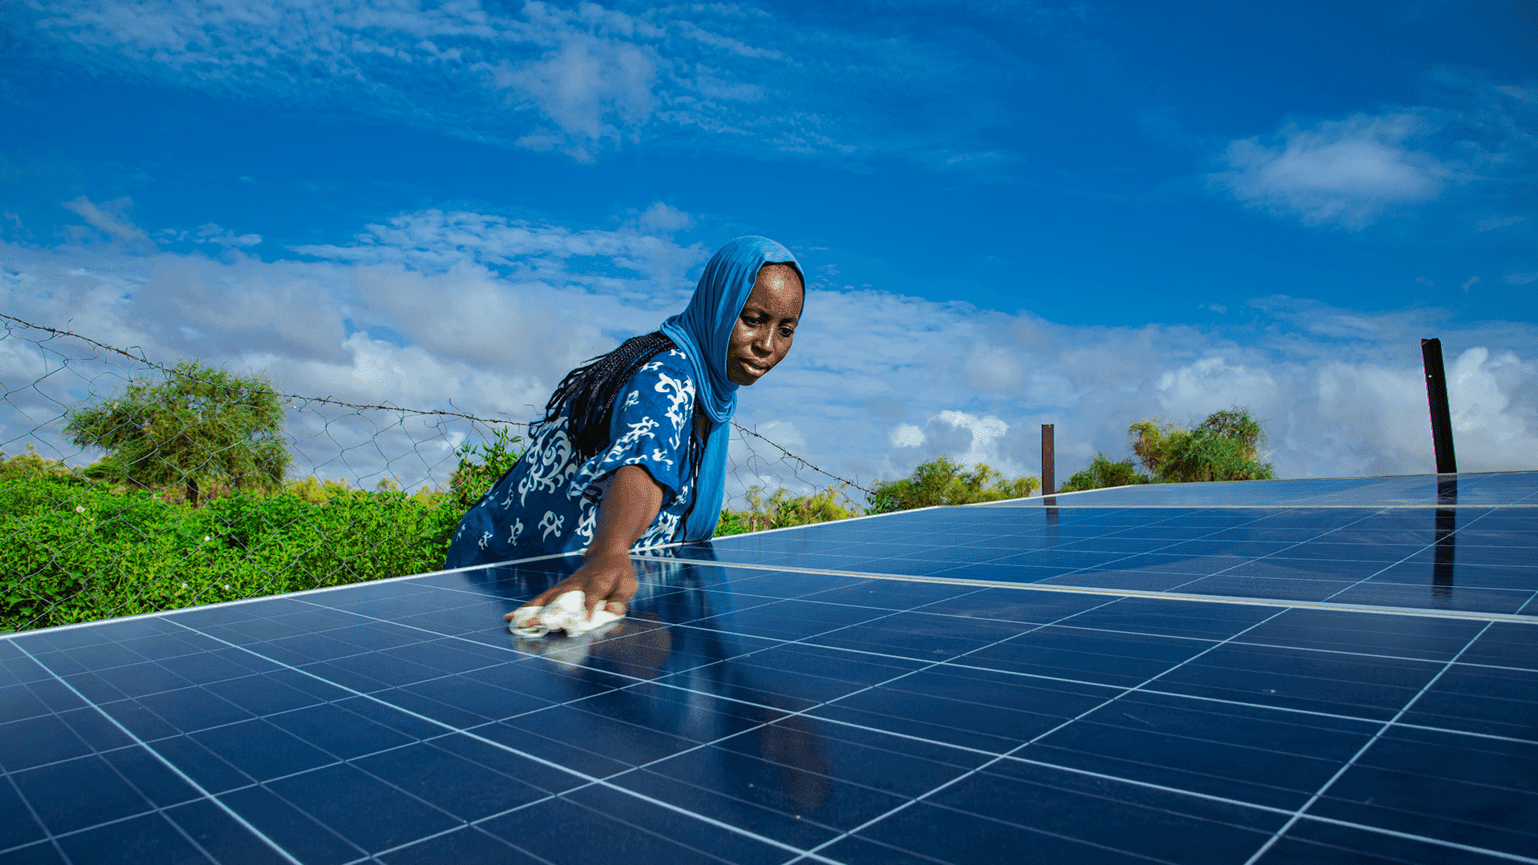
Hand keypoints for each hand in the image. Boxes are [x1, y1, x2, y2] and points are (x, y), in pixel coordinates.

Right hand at [504, 549, 636, 626]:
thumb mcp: (627, 583)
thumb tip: (614, 611)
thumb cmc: (618, 571)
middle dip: (547, 611)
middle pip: (561, 598)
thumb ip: (620, 598)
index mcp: (597, 582)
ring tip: (515, 622)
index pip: (592, 596)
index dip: (589, 608)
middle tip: (532, 623)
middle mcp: (577, 584)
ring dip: (531, 610)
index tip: (584, 621)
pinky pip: (541, 600)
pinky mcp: (558, 589)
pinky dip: (527, 608)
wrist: (606, 553)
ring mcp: (565, 586)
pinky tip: (512, 617)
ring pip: (546, 599)